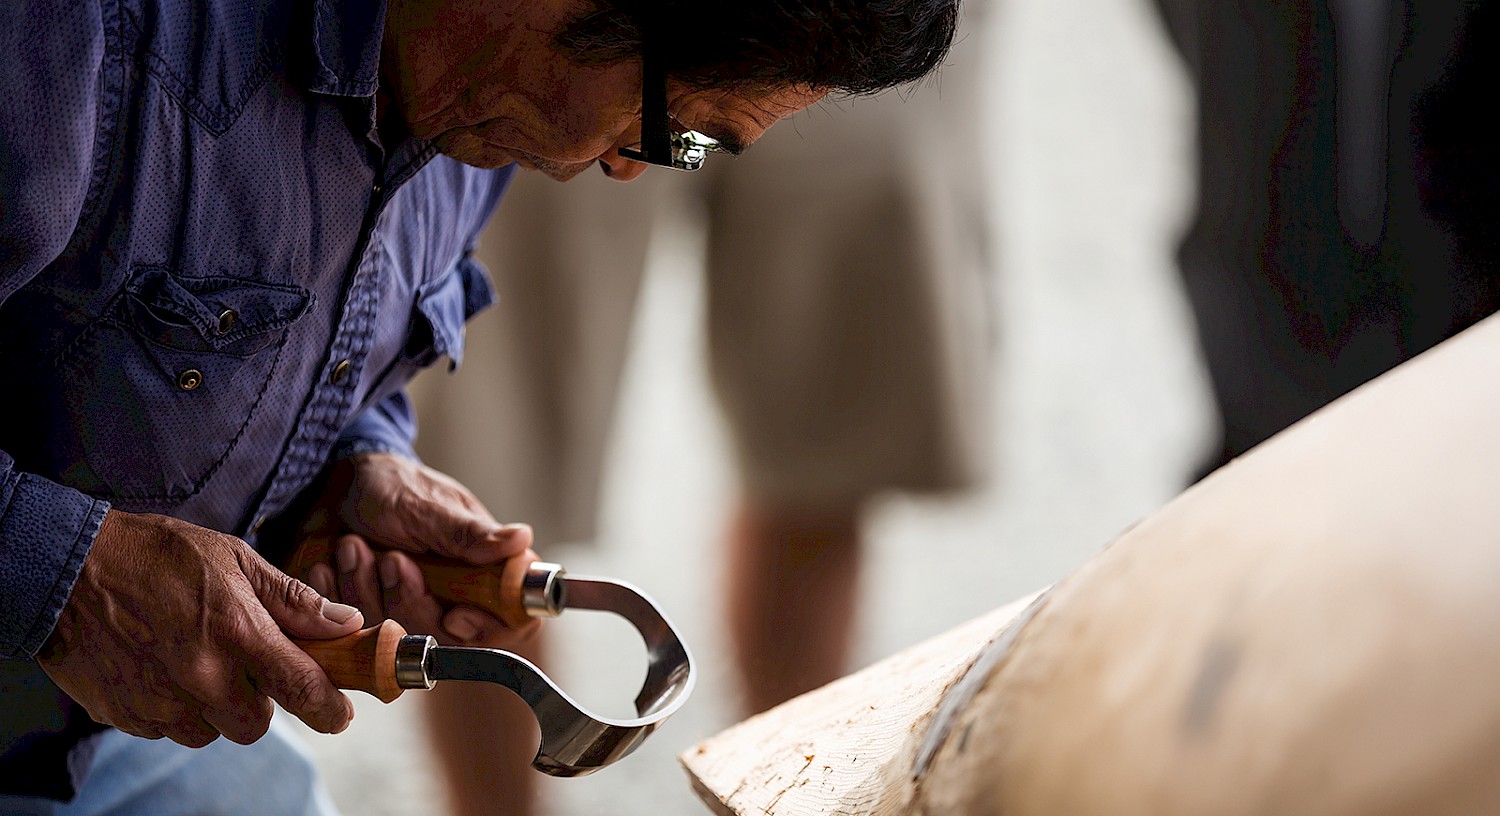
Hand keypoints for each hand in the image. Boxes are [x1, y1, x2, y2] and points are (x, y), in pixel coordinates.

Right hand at [37, 509, 364, 746]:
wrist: (66, 569)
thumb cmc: (156, 556)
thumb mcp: (234, 559)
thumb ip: (292, 600)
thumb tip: (346, 624)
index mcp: (236, 633)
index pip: (300, 687)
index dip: (328, 708)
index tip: (339, 715)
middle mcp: (200, 676)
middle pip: (255, 724)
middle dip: (259, 700)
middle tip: (244, 665)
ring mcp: (160, 701)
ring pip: (211, 732)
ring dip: (215, 707)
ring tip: (196, 660)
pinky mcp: (126, 715)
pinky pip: (169, 730)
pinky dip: (176, 708)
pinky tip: (163, 668)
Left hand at [296, 453, 538, 647]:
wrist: (331, 484)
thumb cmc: (390, 486)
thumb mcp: (426, 506)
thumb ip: (467, 533)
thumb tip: (521, 540)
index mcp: (481, 567)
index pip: (508, 619)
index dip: (485, 628)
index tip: (454, 615)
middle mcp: (451, 595)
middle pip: (447, 635)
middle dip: (410, 599)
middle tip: (390, 560)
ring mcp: (407, 607)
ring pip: (397, 633)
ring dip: (367, 589)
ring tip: (352, 545)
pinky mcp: (368, 614)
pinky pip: (352, 629)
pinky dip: (336, 595)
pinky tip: (328, 564)